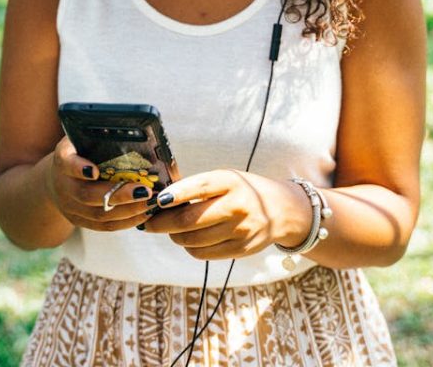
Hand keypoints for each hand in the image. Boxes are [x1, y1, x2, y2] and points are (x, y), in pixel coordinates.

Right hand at [45, 136, 151, 231]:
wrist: (54, 179)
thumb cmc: (78, 153)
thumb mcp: (80, 139)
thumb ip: (97, 136)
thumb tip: (131, 128)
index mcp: (62, 160)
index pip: (67, 163)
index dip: (79, 168)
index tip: (95, 170)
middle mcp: (63, 185)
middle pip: (88, 194)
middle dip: (119, 194)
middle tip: (145, 191)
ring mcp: (70, 207)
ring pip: (99, 215)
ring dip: (128, 210)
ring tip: (151, 203)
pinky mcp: (79, 221)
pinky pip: (104, 226)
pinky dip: (126, 222)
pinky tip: (144, 214)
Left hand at [140, 169, 312, 259]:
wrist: (282, 210)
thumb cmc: (244, 191)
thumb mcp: (227, 179)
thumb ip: (200, 188)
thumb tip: (162, 202)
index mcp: (232, 182)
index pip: (200, 187)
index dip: (176, 194)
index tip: (157, 200)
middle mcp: (238, 206)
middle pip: (190, 220)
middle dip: (162, 223)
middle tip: (150, 223)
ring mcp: (240, 230)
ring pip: (192, 240)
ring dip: (175, 236)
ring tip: (172, 229)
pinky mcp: (241, 249)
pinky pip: (203, 253)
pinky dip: (189, 247)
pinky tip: (190, 239)